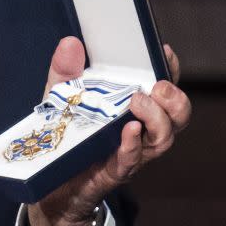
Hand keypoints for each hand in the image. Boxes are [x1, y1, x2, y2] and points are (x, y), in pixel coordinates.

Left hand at [27, 37, 191, 225]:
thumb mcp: (60, 96)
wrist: (49, 182)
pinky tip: (129, 130)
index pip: (162, 87)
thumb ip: (65, 70)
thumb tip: (70, 43)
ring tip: (139, 102)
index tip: (163, 51)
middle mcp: (140, 130)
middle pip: (176, 116)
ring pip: (162, 139)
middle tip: (157, 87)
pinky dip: (132, 144)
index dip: (170, 70)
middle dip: (175, 99)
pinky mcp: (114, 172)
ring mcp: (130, 152)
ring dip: (157, 119)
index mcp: (133, 107)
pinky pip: (131, 160)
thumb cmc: (64, 134)